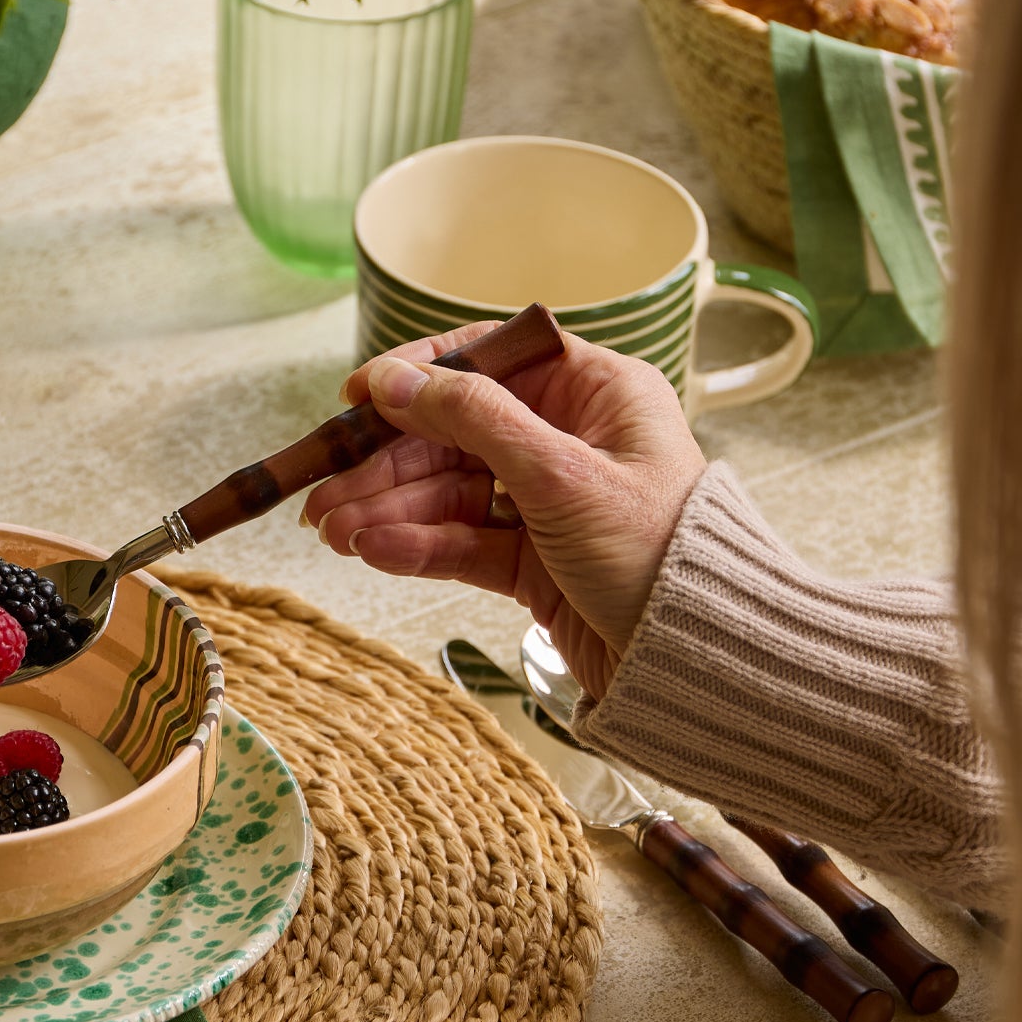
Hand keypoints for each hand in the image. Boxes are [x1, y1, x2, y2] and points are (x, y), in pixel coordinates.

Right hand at [303, 323, 705, 697]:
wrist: (699, 659)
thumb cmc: (659, 554)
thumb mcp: (562, 475)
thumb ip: (474, 421)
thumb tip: (395, 379)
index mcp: (597, 393)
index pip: (491, 362)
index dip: (421, 375)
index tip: (358, 394)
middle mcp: (571, 439)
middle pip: (456, 435)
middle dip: (386, 464)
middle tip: (323, 492)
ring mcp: (549, 502)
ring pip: (450, 493)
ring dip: (390, 510)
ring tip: (334, 532)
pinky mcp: (534, 560)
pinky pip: (463, 542)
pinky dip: (419, 546)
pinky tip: (376, 551)